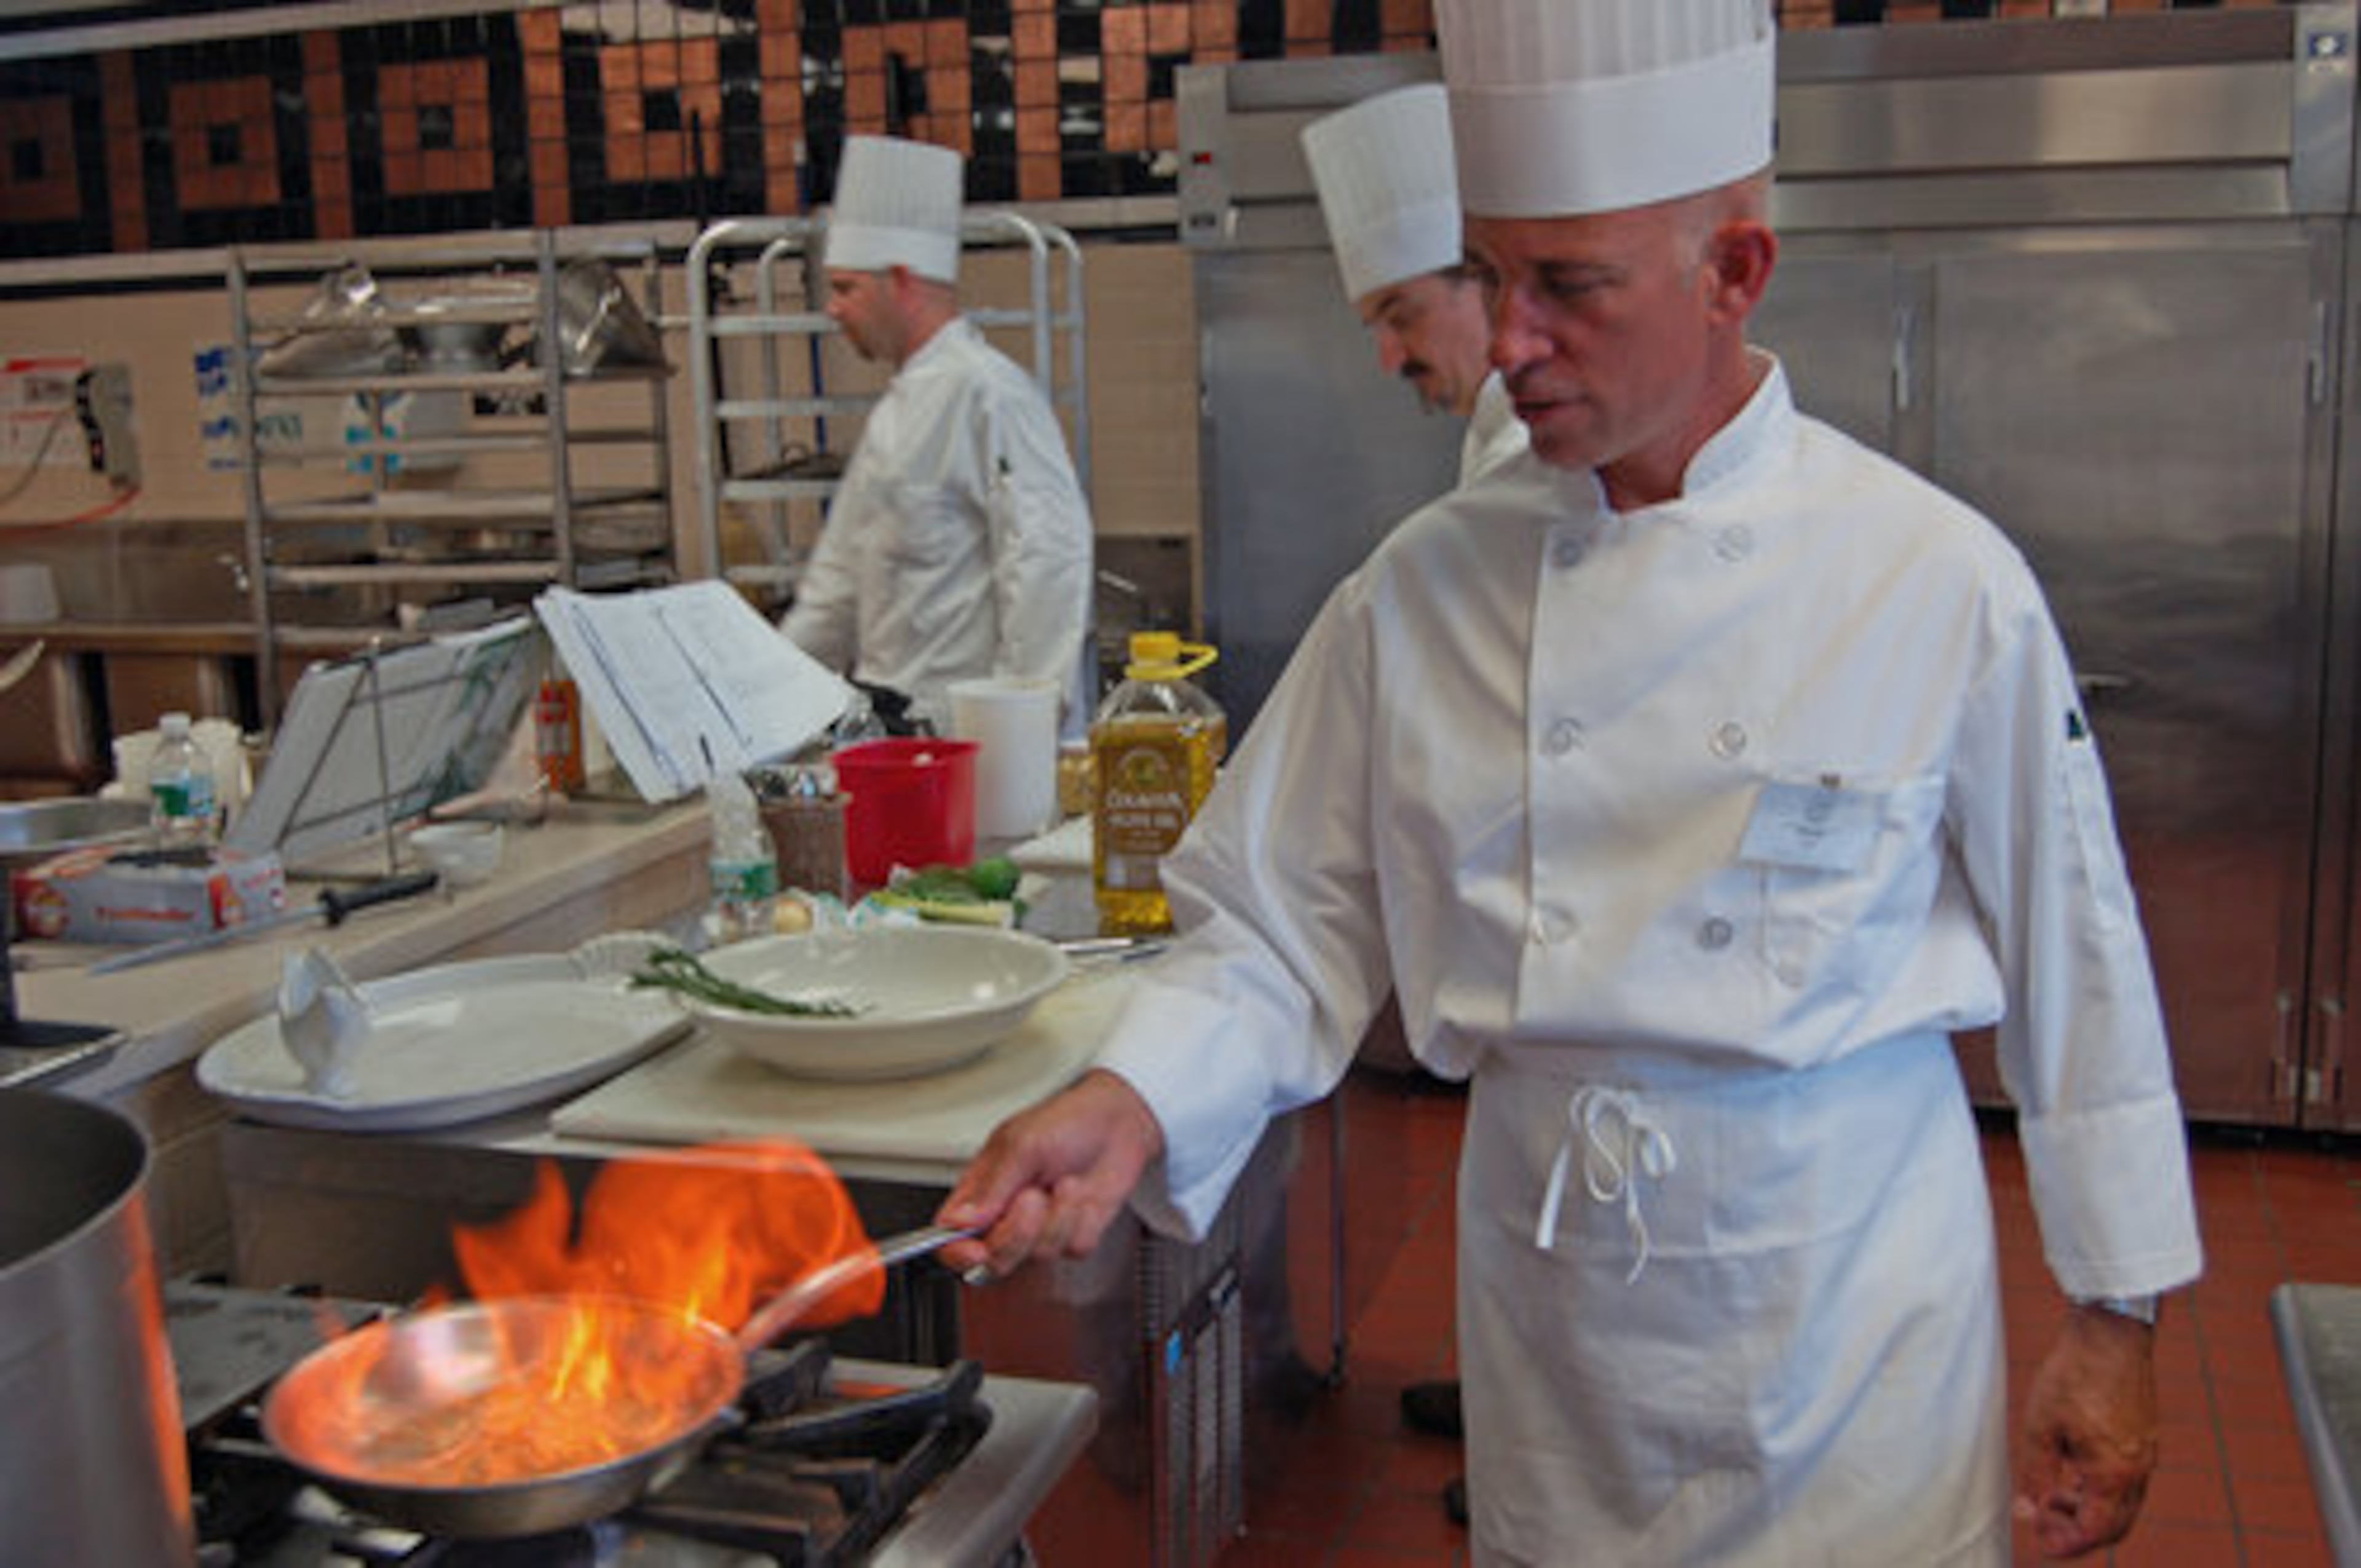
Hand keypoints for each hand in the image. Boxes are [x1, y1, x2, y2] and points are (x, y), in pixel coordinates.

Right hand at [936, 1069, 1164, 1278]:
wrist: (1119, 1122)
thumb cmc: (1066, 1122)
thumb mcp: (1022, 1143)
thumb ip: (990, 1186)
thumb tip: (957, 1221)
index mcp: (981, 1192)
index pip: (950, 1237)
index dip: (956, 1252)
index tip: (976, 1251)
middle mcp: (1006, 1216)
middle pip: (993, 1259)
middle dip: (1017, 1234)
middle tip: (1033, 1197)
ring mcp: (1040, 1229)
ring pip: (1037, 1255)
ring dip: (1057, 1218)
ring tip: (1066, 1183)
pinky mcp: (1072, 1236)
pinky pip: (1072, 1249)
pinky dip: (1081, 1221)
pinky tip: (1082, 1195)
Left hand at [2013, 1304, 2159, 1557]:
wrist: (2110, 1334)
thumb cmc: (2074, 1375)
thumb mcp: (2041, 1428)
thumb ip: (2036, 1475)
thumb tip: (2028, 1511)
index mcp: (2114, 1475)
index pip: (2095, 1531)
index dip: (2065, 1543)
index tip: (2039, 1540)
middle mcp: (2137, 1471)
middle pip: (2113, 1526)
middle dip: (2077, 1532)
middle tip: (2043, 1523)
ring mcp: (2144, 1454)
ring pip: (2121, 1505)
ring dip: (2087, 1510)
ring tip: (2051, 1496)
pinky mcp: (2143, 1438)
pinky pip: (2124, 1481)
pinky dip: (2099, 1488)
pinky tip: (2071, 1471)